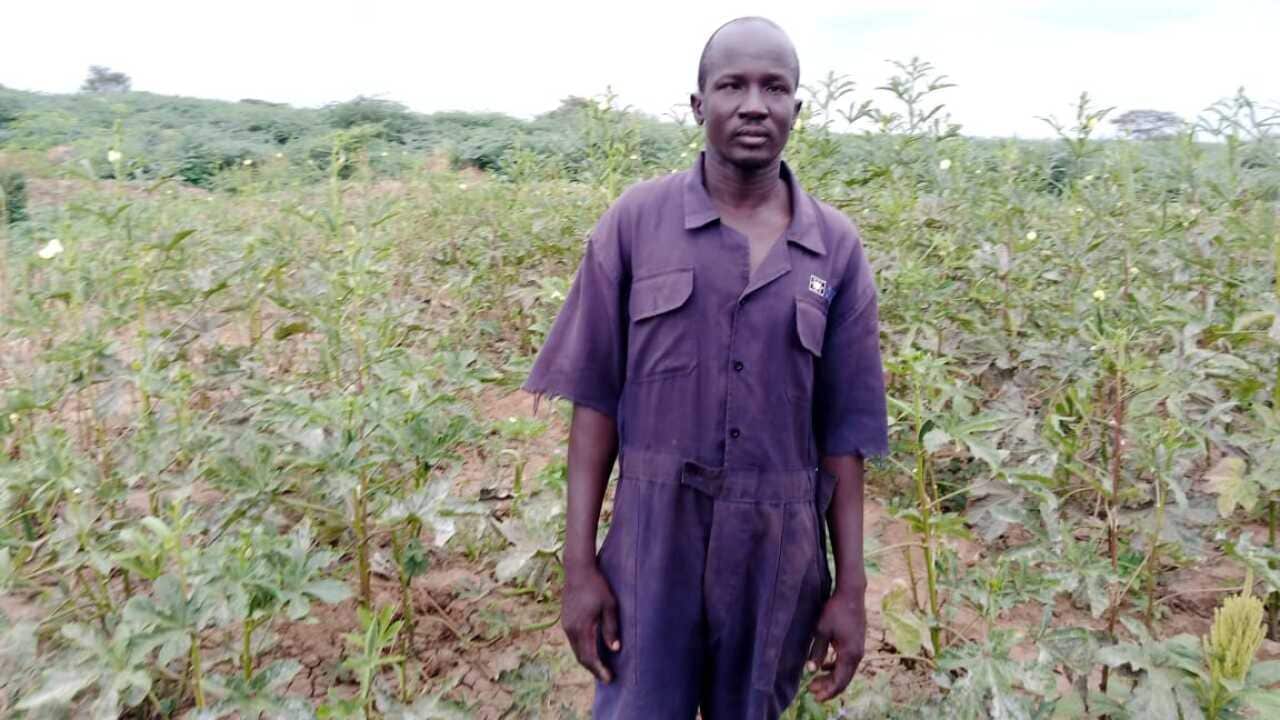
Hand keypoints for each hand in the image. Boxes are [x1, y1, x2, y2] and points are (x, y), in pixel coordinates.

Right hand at [561, 562, 621, 683]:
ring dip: (588, 660)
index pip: (589, 657)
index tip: (609, 679)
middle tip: (607, 677)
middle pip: (581, 657)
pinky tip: (592, 650)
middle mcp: (571, 630)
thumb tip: (614, 649)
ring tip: (601, 667)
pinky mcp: (566, 620)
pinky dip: (583, 650)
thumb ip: (611, 628)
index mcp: (582, 628)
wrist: (578, 570)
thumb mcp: (610, 606)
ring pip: (576, 650)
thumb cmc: (597, 586)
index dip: (599, 670)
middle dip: (594, 669)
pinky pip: (574, 641)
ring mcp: (566, 625)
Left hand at [805, 588, 865, 701]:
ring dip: (832, 678)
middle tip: (812, 691)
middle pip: (844, 679)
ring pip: (846, 671)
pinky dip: (836, 668)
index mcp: (849, 654)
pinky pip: (847, 662)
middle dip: (828, 688)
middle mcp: (857, 655)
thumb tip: (810, 670)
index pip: (839, 681)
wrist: (851, 594)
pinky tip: (825, 666)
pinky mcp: (857, 644)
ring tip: (815, 681)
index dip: (827, 691)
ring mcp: (859, 649)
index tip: (815, 696)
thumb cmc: (835, 610)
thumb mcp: (821, 631)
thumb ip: (817, 652)